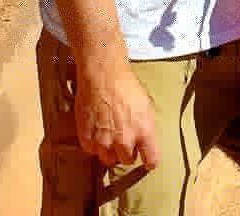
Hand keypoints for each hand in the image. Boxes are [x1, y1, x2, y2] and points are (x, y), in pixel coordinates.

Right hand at [74, 55, 159, 169]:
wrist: (103, 77)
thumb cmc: (127, 87)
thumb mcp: (146, 105)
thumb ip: (146, 127)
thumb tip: (146, 142)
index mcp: (144, 130)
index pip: (152, 159)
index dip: (150, 161)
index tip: (148, 162)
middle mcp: (125, 140)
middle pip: (127, 160)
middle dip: (127, 151)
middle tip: (124, 137)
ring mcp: (105, 142)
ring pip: (109, 159)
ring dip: (110, 150)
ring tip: (110, 132)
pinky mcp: (87, 140)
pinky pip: (93, 151)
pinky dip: (95, 144)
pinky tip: (98, 128)